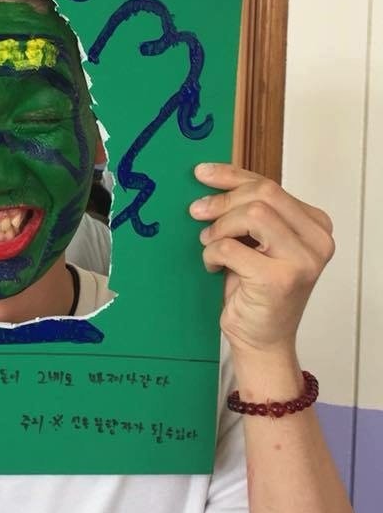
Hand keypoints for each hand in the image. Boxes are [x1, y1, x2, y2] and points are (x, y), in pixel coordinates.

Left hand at [189, 163, 334, 357]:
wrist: (262, 340)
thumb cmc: (255, 289)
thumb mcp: (256, 241)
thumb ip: (249, 211)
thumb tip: (209, 177)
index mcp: (315, 224)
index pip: (270, 185)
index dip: (232, 176)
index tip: (202, 172)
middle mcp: (317, 240)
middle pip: (263, 194)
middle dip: (223, 201)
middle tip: (197, 212)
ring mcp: (302, 260)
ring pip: (253, 215)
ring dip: (220, 228)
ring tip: (210, 244)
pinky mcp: (280, 279)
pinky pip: (232, 247)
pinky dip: (214, 254)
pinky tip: (214, 266)